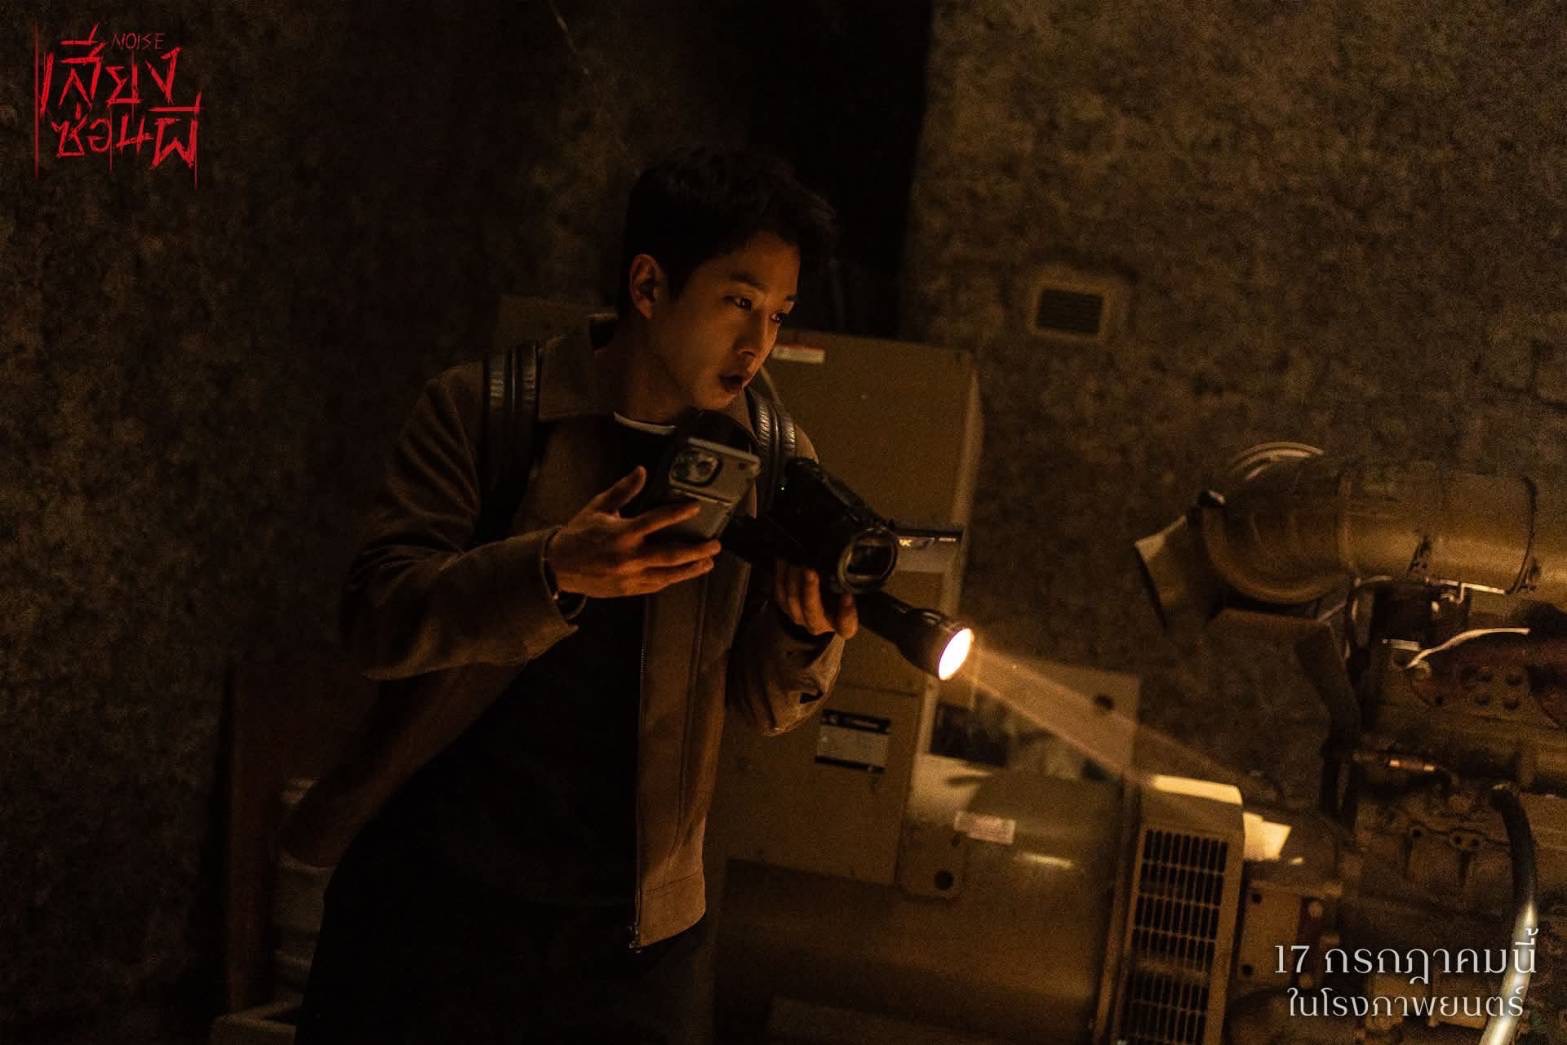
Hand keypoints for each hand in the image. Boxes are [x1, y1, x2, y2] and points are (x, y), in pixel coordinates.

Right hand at [547, 467, 719, 597]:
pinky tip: (685, 572)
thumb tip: (641, 471)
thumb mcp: (598, 507)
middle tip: (714, 545)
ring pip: (668, 575)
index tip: (696, 507)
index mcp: (622, 533)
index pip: (655, 520)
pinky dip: (672, 578)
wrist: (558, 567)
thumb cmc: (579, 534)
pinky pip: (656, 585)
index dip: (678, 513)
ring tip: (708, 562)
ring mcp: (630, 576)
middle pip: (670, 554)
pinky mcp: (628, 589)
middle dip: (696, 550)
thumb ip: (623, 490)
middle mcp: (628, 556)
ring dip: (691, 569)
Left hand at [773, 559, 858, 637]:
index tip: (848, 595)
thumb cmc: (840, 597)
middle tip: (810, 570)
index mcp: (841, 624)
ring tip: (796, 559)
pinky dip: (781, 574)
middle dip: (810, 590)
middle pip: (812, 612)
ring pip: (793, 600)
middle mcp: (819, 624)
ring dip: (793, 578)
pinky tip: (785, 559)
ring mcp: (799, 618)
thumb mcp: (851, 592)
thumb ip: (854, 583)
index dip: (846, 613)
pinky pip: (780, 592)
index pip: (846, 625)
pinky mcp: (785, 608)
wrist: (819, 606)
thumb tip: (859, 560)